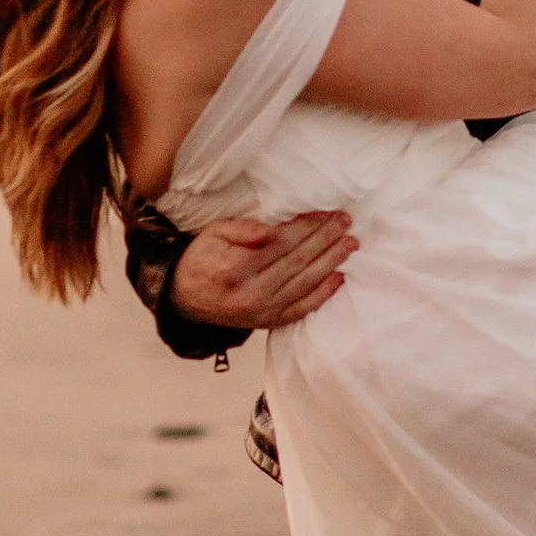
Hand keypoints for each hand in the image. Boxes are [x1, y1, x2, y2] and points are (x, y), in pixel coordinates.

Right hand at [172, 208, 356, 332]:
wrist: (184, 297)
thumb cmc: (202, 258)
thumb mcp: (212, 233)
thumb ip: (241, 229)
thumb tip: (270, 230)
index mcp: (236, 267)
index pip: (282, 243)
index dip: (308, 226)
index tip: (327, 212)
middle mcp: (252, 292)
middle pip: (298, 261)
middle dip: (326, 239)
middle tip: (346, 221)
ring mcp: (262, 311)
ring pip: (304, 283)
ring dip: (331, 262)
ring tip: (351, 244)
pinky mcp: (268, 322)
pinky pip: (301, 309)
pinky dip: (322, 294)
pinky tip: (339, 278)